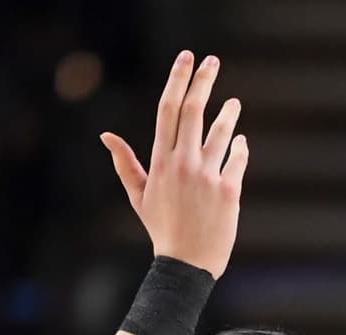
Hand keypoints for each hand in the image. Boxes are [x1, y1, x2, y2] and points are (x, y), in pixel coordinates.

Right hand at [97, 51, 249, 275]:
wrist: (186, 265)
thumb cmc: (161, 229)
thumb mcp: (138, 196)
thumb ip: (125, 163)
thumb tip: (105, 135)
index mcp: (159, 162)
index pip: (167, 110)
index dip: (177, 79)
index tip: (187, 58)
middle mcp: (181, 164)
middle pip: (193, 110)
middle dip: (204, 80)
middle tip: (212, 61)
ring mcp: (206, 176)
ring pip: (221, 132)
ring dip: (229, 113)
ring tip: (233, 103)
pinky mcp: (228, 191)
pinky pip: (237, 158)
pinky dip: (240, 146)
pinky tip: (239, 139)